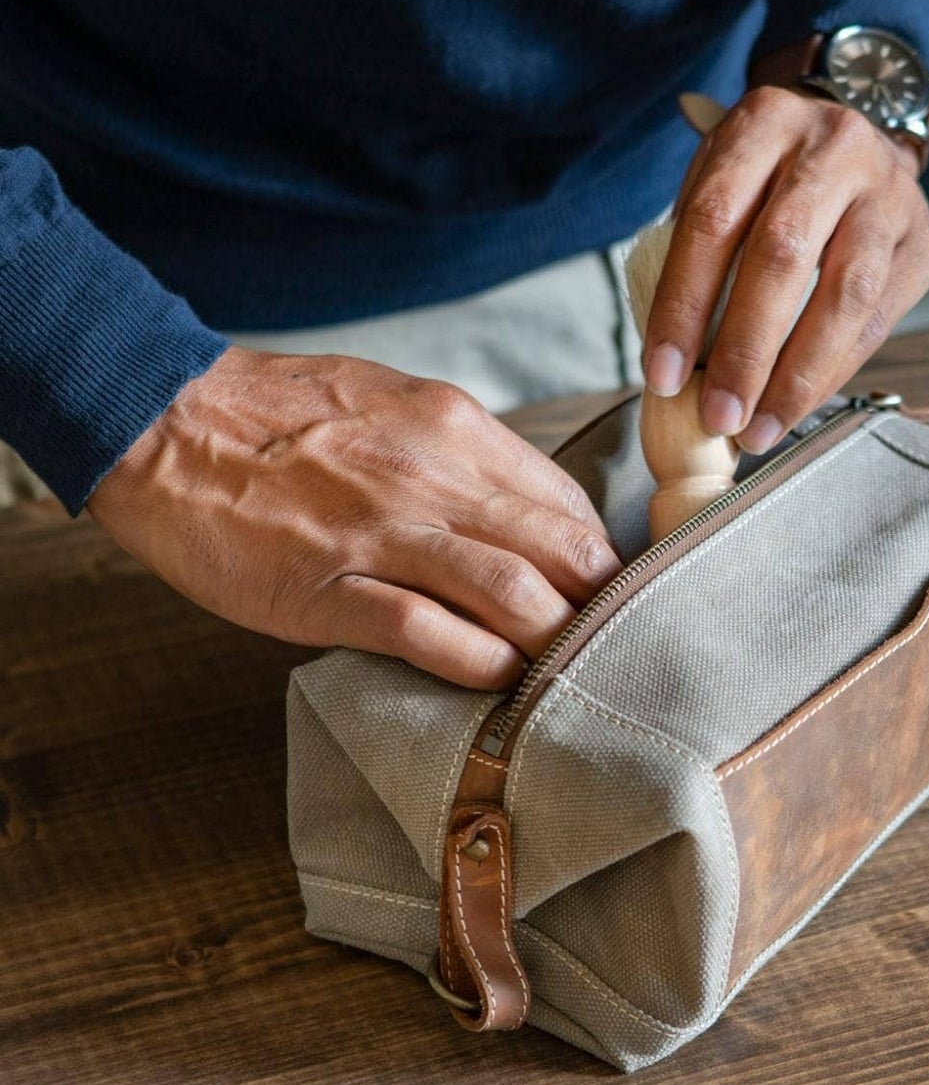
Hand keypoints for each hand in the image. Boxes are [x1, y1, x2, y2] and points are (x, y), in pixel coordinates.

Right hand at [87, 346, 621, 688]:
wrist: (167, 422)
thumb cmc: (285, 417)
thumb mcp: (397, 405)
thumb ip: (466, 456)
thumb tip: (529, 511)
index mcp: (457, 431)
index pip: (568, 505)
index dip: (599, 558)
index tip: (599, 593)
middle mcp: (436, 478)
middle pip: (563, 552)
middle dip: (597, 607)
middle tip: (604, 646)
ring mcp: (385, 535)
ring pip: (513, 593)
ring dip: (551, 641)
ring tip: (562, 672)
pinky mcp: (332, 588)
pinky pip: (431, 633)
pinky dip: (480, 665)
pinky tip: (498, 679)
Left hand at [641, 84, 928, 454]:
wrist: (859, 133)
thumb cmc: (769, 175)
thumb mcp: (722, 179)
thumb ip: (697, 251)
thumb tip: (676, 364)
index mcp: (766, 123)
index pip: (715, 219)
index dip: (684, 303)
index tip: (662, 375)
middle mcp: (836, 148)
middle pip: (783, 255)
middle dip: (745, 349)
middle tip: (717, 416)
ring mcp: (889, 194)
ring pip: (845, 293)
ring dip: (797, 375)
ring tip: (759, 429)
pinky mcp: (922, 242)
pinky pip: (876, 320)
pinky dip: (832, 372)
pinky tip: (797, 406)